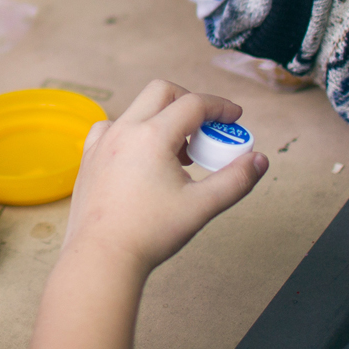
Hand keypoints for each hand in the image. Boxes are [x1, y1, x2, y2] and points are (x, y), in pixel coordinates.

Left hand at [61, 78, 269, 277]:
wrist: (102, 257)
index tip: (235, 118)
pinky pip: (111, 128)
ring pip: (136, 109)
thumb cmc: (149, 233)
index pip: (194, 104)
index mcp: (152, 136)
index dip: (220, 107)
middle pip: (162, 92)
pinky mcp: (89, 158)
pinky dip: (132, 131)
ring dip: (161, 117)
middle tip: (206, 128)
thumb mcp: (202, 206)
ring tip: (178, 152)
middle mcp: (124, 130)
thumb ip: (235, 180)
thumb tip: (259, 160)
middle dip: (189, 102)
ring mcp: (102, 142)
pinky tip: (141, 156)